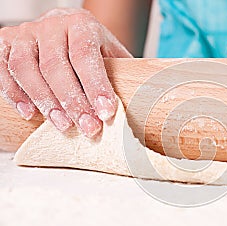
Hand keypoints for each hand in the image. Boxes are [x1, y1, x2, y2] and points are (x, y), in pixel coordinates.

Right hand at [0, 8, 131, 136]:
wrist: (65, 28)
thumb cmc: (91, 48)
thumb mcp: (111, 54)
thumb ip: (120, 73)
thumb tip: (141, 105)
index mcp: (82, 25)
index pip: (86, 55)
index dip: (96, 85)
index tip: (106, 111)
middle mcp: (52, 25)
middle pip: (56, 65)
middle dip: (73, 101)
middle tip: (88, 127)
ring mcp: (26, 33)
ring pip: (26, 67)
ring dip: (44, 101)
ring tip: (62, 125)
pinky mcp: (5, 43)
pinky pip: (3, 68)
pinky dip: (14, 93)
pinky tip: (30, 114)